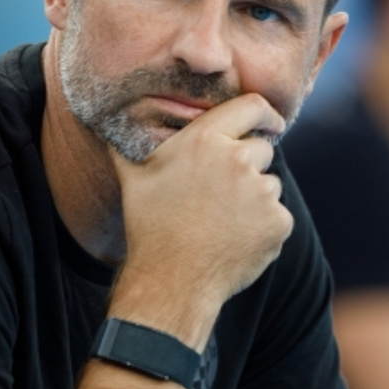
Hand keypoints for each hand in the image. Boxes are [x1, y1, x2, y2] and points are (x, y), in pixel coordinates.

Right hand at [108, 93, 291, 347]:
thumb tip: (111, 121)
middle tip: (221, 193)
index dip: (264, 114)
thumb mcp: (134, 176)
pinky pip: (277, 216)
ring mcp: (262, 192)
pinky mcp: (278, 222)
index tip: (269, 122)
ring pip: (269, 185)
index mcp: (206, 139)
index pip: (252, 106)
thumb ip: (130, 142)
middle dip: (248, 165)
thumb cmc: (150, 226)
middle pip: (261, 149)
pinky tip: (235, 239)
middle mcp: (238, 159)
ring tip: (222, 221)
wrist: (171, 281)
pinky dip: (263, 227)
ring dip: (255, 198)